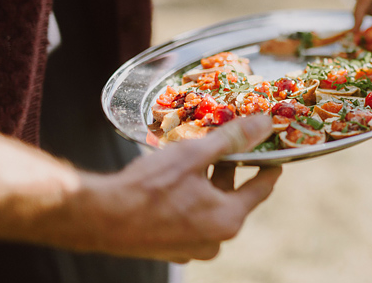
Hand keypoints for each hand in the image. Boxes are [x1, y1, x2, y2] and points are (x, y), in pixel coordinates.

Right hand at [59, 116, 280, 261]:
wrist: (98, 217)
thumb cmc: (147, 187)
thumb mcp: (194, 154)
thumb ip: (233, 139)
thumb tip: (264, 123)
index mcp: (228, 220)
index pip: (261, 189)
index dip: (268, 166)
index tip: (274, 154)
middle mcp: (214, 240)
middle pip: (233, 198)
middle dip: (231, 170)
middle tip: (230, 146)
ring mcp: (191, 248)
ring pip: (210, 208)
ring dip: (208, 183)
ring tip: (199, 157)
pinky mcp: (169, 248)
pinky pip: (189, 219)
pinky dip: (189, 199)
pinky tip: (176, 180)